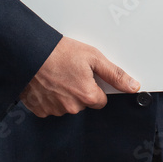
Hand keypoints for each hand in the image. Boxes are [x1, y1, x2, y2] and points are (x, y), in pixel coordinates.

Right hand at [20, 36, 138, 116]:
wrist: (29, 52)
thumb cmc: (59, 52)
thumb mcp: (93, 57)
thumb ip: (115, 74)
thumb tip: (133, 85)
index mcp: (87, 95)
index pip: (101, 100)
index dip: (96, 86)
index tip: (87, 75)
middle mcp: (71, 107)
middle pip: (83, 103)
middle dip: (80, 90)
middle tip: (70, 72)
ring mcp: (54, 110)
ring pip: (67, 105)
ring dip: (64, 94)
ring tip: (58, 75)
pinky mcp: (40, 110)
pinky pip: (50, 107)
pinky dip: (50, 97)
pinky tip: (47, 82)